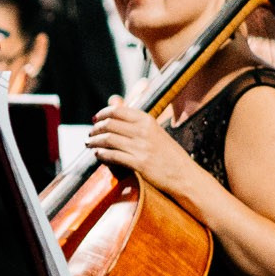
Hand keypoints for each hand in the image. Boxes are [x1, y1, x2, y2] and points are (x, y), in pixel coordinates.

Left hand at [87, 98, 203, 196]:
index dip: (102, 114)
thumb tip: (113, 100)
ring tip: (90, 144)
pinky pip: (113, 156)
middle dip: (95, 129)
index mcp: (147, 120)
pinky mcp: (139, 163)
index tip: (95, 119)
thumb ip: (133, 118)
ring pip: (108, 139)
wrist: (184, 174)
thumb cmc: (168, 153)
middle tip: (91, 134)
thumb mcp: (154, 130)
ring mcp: (141, 147)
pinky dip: (101, 155)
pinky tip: (98, 155)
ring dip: (94, 142)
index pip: (117, 111)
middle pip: (109, 124)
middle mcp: (143, 131)